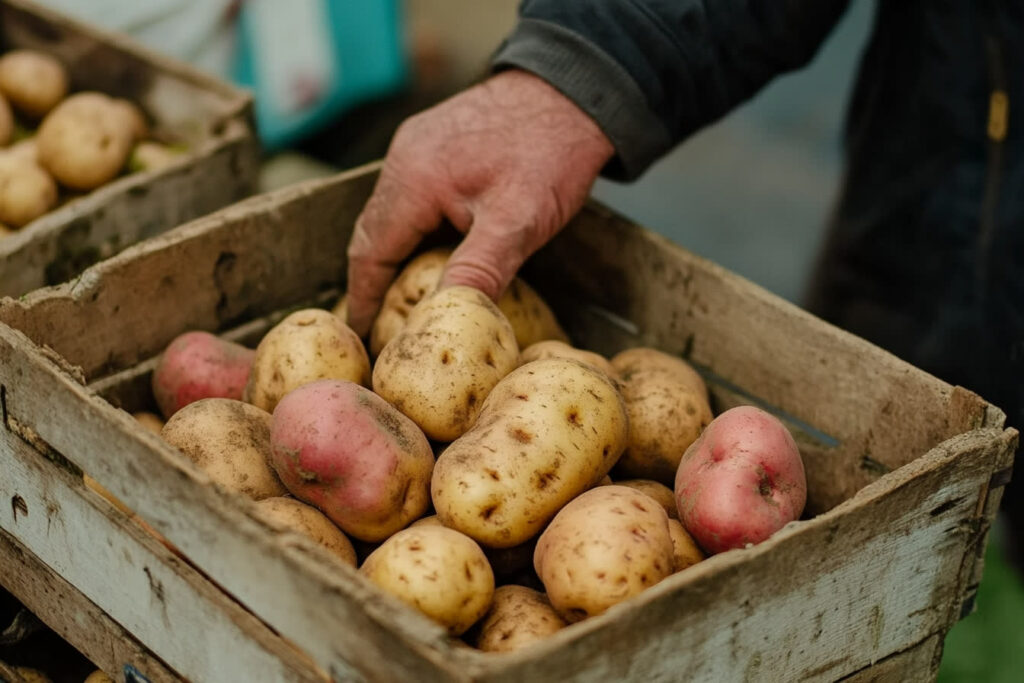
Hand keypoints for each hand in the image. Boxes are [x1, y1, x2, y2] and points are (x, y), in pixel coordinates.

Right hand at [345, 69, 613, 336]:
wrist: (576, 92)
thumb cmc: (550, 153)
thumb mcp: (517, 221)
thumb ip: (477, 270)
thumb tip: (443, 318)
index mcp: (413, 180)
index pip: (370, 254)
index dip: (365, 299)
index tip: (366, 335)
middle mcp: (404, 159)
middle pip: (373, 234)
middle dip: (373, 281)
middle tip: (380, 324)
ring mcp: (418, 146)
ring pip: (391, 214)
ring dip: (393, 255)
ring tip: (403, 297)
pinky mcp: (436, 142)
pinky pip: (410, 195)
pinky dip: (412, 230)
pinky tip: (433, 251)